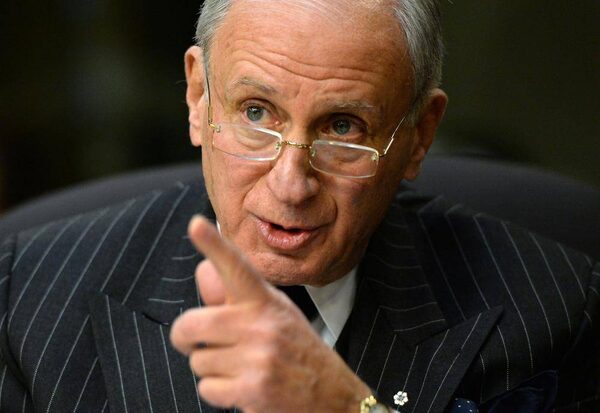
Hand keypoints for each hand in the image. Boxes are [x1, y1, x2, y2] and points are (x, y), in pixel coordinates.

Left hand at [170, 215, 371, 412]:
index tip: (196, 224)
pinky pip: (207, 388)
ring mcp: (259, 356)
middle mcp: (262, 323)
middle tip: (197, 342)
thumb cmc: (296, 351)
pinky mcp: (254, 388)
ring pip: (197, 360)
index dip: (214, 244)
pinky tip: (245, 388)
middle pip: (191, 324)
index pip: (236, 267)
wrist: (333, 397)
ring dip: (211, 369)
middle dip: (186, 338)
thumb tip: (201, 269)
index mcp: (266, 301)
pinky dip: (220, 393)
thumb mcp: (274, 315)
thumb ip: (233, 297)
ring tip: (242, 368)